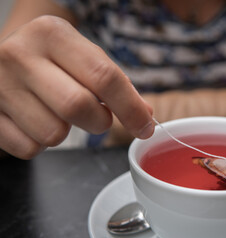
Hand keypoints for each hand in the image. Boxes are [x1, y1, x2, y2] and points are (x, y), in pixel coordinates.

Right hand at [0, 16, 153, 158]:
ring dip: (67, 131)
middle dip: (100, 121)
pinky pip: (30, 148)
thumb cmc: (51, 60)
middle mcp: (20, 55)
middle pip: (79, 106)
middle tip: (98, 116)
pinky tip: (36, 120)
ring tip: (57, 112)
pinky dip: (41, 142)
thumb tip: (145, 115)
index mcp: (52, 34)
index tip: (145, 126)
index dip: (131, 107)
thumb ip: (115, 83)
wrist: (2, 60)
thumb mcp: (81, 56)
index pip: (103, 76)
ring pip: (54, 134)